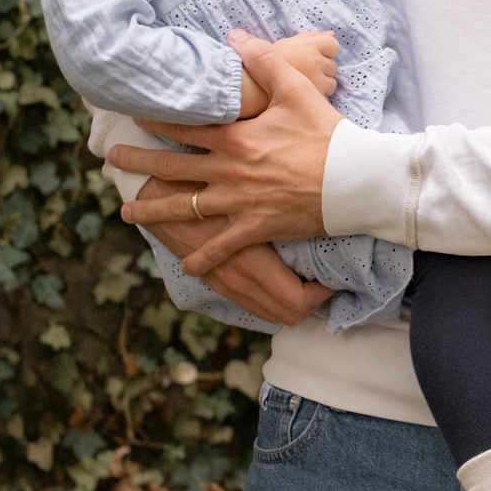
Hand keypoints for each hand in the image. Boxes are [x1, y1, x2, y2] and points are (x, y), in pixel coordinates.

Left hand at [115, 35, 336, 271]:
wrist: (355, 178)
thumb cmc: (328, 133)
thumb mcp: (296, 89)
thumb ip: (262, 61)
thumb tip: (233, 35)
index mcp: (235, 137)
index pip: (184, 126)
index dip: (154, 120)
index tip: (132, 117)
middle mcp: (229, 170)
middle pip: (172, 167)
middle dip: (139, 163)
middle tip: (112, 161)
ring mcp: (240, 202)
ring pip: (185, 208)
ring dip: (153, 211)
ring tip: (128, 213)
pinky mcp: (257, 227)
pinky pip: (223, 246)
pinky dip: (204, 258)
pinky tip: (186, 266)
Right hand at [139, 186, 333, 324]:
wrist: (154, 190)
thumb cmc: (207, 177)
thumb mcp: (249, 182)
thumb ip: (285, 195)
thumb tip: (333, 192)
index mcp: (252, 258)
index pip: (298, 300)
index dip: (322, 296)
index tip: (336, 279)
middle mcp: (238, 278)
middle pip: (287, 313)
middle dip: (312, 304)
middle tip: (329, 284)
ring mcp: (223, 281)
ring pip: (268, 312)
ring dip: (291, 303)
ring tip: (312, 286)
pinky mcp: (212, 277)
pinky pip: (249, 302)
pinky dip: (268, 299)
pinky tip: (281, 281)